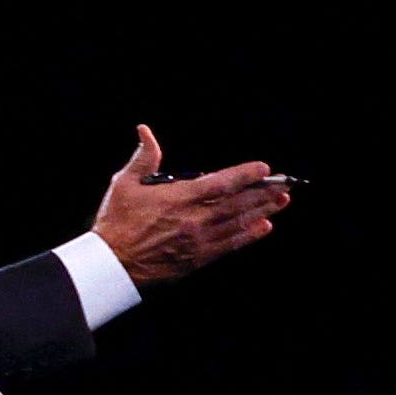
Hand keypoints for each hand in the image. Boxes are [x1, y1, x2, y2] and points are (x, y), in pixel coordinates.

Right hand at [88, 126, 297, 286]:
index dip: (244, 175)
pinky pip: (230, 246)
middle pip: (237, 204)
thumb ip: (144, 157)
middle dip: (262, 193)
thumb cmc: (116, 222)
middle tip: (283, 185)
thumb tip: (145, 131)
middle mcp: (193, 220)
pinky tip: (263, 227)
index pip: (220, 184)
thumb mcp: (125, 183)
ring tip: (280, 202)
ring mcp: (199, 241)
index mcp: (178, 199)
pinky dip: (248, 236)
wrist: (112, 263)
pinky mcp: (198, 259)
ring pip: (238, 224)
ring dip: (262, 211)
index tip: (263, 168)